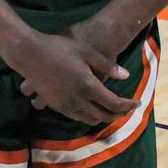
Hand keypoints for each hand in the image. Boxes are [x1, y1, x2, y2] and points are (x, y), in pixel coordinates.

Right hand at [15, 30, 137, 125]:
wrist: (29, 53)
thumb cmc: (58, 47)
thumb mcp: (85, 51)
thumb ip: (106, 65)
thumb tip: (126, 76)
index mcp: (88, 86)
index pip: (114, 103)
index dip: (128, 105)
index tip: (137, 102)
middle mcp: (78, 100)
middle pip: (104, 116)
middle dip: (118, 114)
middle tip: (126, 108)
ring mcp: (65, 105)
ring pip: (90, 120)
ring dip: (103, 117)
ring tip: (110, 110)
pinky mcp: (55, 106)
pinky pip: (76, 117)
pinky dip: (87, 116)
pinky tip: (90, 108)